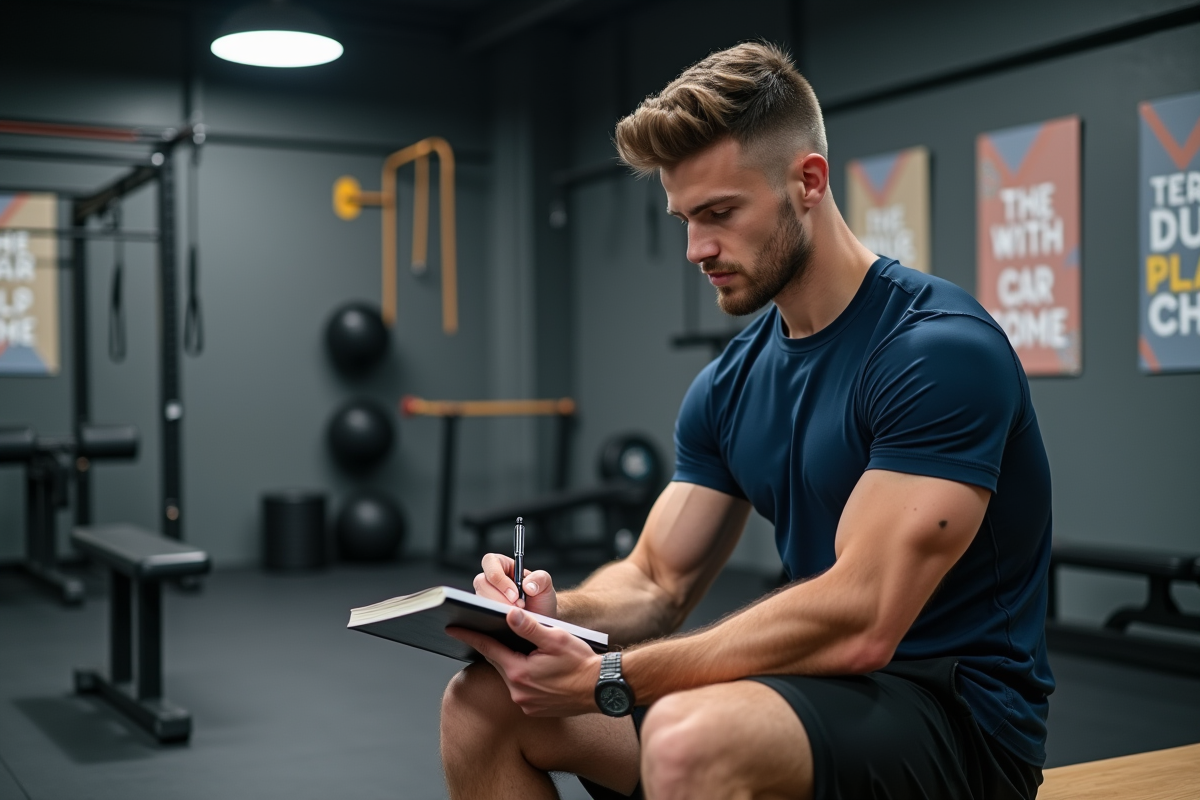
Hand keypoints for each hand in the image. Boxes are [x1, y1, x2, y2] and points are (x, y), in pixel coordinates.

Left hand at [447, 607, 600, 716]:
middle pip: (498, 662)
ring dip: (513, 663)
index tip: (453, 628)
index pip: (488, 648)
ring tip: (525, 650)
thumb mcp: (557, 638)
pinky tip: (536, 669)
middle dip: (496, 647)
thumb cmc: (582, 663)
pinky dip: (523, 677)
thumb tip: (509, 614)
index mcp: (520, 671)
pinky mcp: (534, 710)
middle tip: (493, 632)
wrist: (602, 690)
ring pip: (510, 676)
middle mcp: (518, 691)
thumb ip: (530, 627)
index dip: (470, 636)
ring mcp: (525, 703)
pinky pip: (520, 690)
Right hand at [474, 552, 556, 616]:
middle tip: (518, 608)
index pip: (490, 562)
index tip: (515, 595)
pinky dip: (494, 619)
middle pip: (482, 583)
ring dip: (497, 609)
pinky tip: (508, 624)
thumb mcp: (545, 584)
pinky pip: (482, 614)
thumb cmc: (540, 598)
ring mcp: (485, 596)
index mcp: (502, 565)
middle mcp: (490, 580)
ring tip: (516, 615)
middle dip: (499, 598)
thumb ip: (540, 579)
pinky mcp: (484, 612)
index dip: (499, 579)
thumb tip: (527, 585)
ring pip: (480, 600)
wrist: (541, 619)